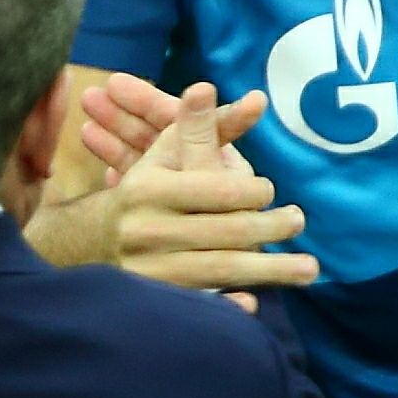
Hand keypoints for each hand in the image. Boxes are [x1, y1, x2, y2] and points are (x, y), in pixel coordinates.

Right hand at [101, 81, 315, 294]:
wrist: (89, 243)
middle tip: (298, 221)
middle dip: (271, 228)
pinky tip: (253, 305)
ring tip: (308, 269)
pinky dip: (227, 308)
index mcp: (150, 190)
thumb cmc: (143, 191)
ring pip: (221, 271)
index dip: (254, 192)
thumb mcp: (165, 153)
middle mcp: (148, 231)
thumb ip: (201, 126)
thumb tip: (221, 89)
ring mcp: (151, 270)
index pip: (218, 191)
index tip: (270, 192)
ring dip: (270, 271)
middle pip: (226, 233)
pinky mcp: (156, 299)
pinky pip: (200, 306)